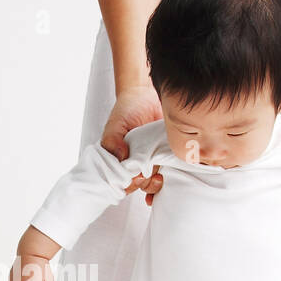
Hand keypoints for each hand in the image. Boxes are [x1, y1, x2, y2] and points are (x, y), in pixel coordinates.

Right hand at [104, 85, 163, 205]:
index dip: (127, 183)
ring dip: (154, 185)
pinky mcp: (165, 156)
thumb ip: (112, 140)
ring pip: (152, 182)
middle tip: (145, 174)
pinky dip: (167, 181)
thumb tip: (121, 157)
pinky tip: (165, 180)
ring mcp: (151, 161)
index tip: (134, 176)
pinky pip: (168, 173)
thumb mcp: (115, 124)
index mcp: (119, 160)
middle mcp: (134, 163)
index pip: (120, 181)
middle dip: (142, 184)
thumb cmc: (128, 110)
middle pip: (137, 185)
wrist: (147, 95)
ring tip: (158, 177)